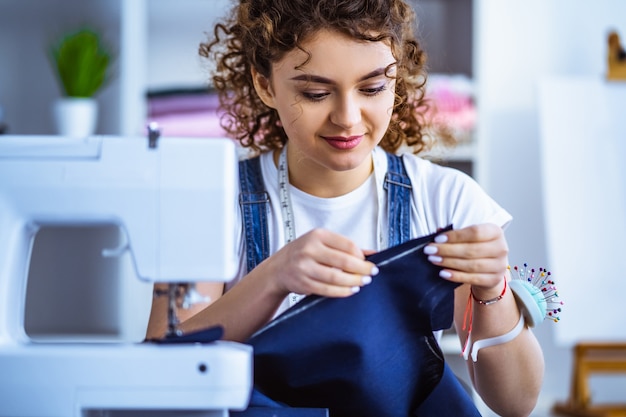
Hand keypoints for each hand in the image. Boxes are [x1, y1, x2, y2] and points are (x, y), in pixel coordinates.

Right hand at [260, 228, 377, 297]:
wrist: (278, 269)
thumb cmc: (304, 254)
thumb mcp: (322, 243)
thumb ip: (346, 248)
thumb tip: (374, 253)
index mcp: (317, 235)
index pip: (347, 245)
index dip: (361, 255)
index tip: (368, 262)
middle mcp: (310, 249)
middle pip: (344, 261)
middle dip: (361, 269)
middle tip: (371, 274)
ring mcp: (305, 267)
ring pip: (336, 277)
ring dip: (353, 281)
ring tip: (363, 283)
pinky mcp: (303, 283)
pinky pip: (327, 289)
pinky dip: (342, 291)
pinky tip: (350, 290)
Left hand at [424, 224, 507, 295]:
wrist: (491, 268)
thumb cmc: (477, 247)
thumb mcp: (470, 237)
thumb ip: (456, 234)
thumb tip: (438, 231)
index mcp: (495, 232)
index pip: (475, 232)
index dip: (455, 236)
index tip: (437, 239)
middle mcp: (501, 248)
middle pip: (471, 250)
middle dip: (447, 250)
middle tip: (429, 250)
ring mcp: (499, 266)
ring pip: (471, 265)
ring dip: (449, 262)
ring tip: (433, 260)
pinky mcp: (494, 280)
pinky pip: (473, 279)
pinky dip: (456, 276)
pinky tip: (443, 273)